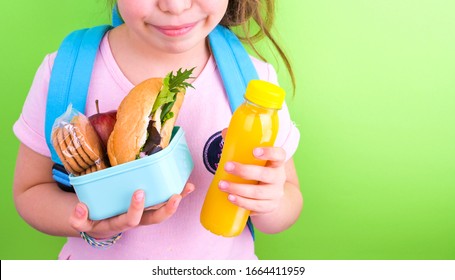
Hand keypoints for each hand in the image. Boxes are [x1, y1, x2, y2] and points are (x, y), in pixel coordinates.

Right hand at [68, 182, 194, 237]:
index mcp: (121, 223)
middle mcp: (137, 219)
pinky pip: (166, 200)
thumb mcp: (83, 220)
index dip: (136, 208)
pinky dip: (178, 193)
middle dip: (166, 209)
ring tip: (188, 188)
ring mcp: (146, 212)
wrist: (101, 222)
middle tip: (174, 196)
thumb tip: (80, 207)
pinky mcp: (151, 205)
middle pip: (154, 219)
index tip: (139, 192)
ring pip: (163, 210)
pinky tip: (188, 185)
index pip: (131, 219)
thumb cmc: (94, 217)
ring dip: (177, 199)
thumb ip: (78, 218)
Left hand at [219, 146, 286, 215]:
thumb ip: (242, 145)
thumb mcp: (255, 161)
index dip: (269, 152)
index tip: (254, 151)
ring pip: (258, 193)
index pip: (279, 155)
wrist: (272, 197)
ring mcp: (275, 194)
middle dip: (244, 171)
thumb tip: (225, 132)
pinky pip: (255, 206)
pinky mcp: (268, 207)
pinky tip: (230, 198)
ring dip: (238, 189)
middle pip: (265, 174)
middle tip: (227, 166)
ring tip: (222, 185)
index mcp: (277, 163)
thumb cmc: (259, 172)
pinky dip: (242, 202)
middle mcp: (279, 178)